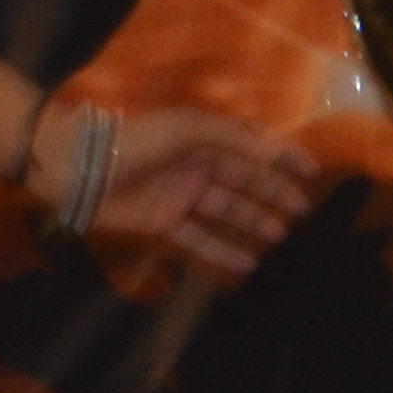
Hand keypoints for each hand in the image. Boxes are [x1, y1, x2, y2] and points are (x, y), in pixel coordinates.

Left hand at [64, 109, 325, 295]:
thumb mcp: (187, 128)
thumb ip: (232, 138)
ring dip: (254, 222)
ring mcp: (181, 195)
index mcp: (204, 137)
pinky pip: (200, 239)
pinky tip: (248, 264)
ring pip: (227, 211)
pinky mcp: (163, 223)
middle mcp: (197, 164)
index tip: (313, 173)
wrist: (79, 167)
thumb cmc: (136, 139)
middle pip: (244, 181)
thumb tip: (274, 153)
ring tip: (282, 236)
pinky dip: (223, 252)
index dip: (282, 156)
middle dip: (274, 194)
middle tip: (303, 214)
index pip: (252, 145)